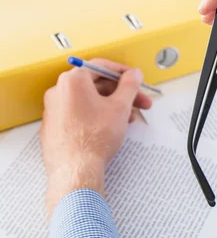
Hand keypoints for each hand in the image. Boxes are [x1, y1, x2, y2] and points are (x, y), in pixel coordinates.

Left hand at [41, 59, 152, 215]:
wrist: (75, 170)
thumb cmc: (95, 138)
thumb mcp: (120, 106)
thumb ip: (130, 85)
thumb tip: (133, 74)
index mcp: (73, 81)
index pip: (101, 66)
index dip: (124, 72)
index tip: (136, 79)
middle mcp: (59, 91)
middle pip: (97, 85)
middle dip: (122, 94)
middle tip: (141, 102)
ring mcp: (54, 110)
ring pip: (90, 101)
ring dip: (112, 106)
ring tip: (129, 120)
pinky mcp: (55, 127)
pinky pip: (79, 113)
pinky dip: (97, 116)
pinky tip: (111, 128)